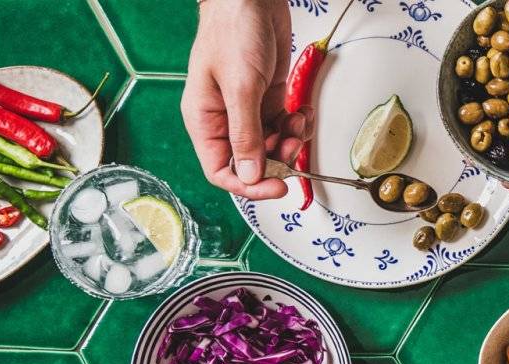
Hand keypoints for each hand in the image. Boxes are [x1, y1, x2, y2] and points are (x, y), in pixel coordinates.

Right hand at [183, 0, 308, 199]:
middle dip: (277, 159)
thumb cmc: (233, 31)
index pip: (221, 170)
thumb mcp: (240, 86)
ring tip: (299, 122)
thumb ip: (246, 133)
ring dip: (291, 141)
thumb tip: (250, 175)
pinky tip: (303, 111)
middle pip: (251, 162)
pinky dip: (298, 125)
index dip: (249, 186)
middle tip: (294, 145)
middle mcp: (225, 119)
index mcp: (205, 120)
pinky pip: (284, 126)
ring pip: (272, 146)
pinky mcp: (268, 98)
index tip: (277, 186)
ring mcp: (248, 109)